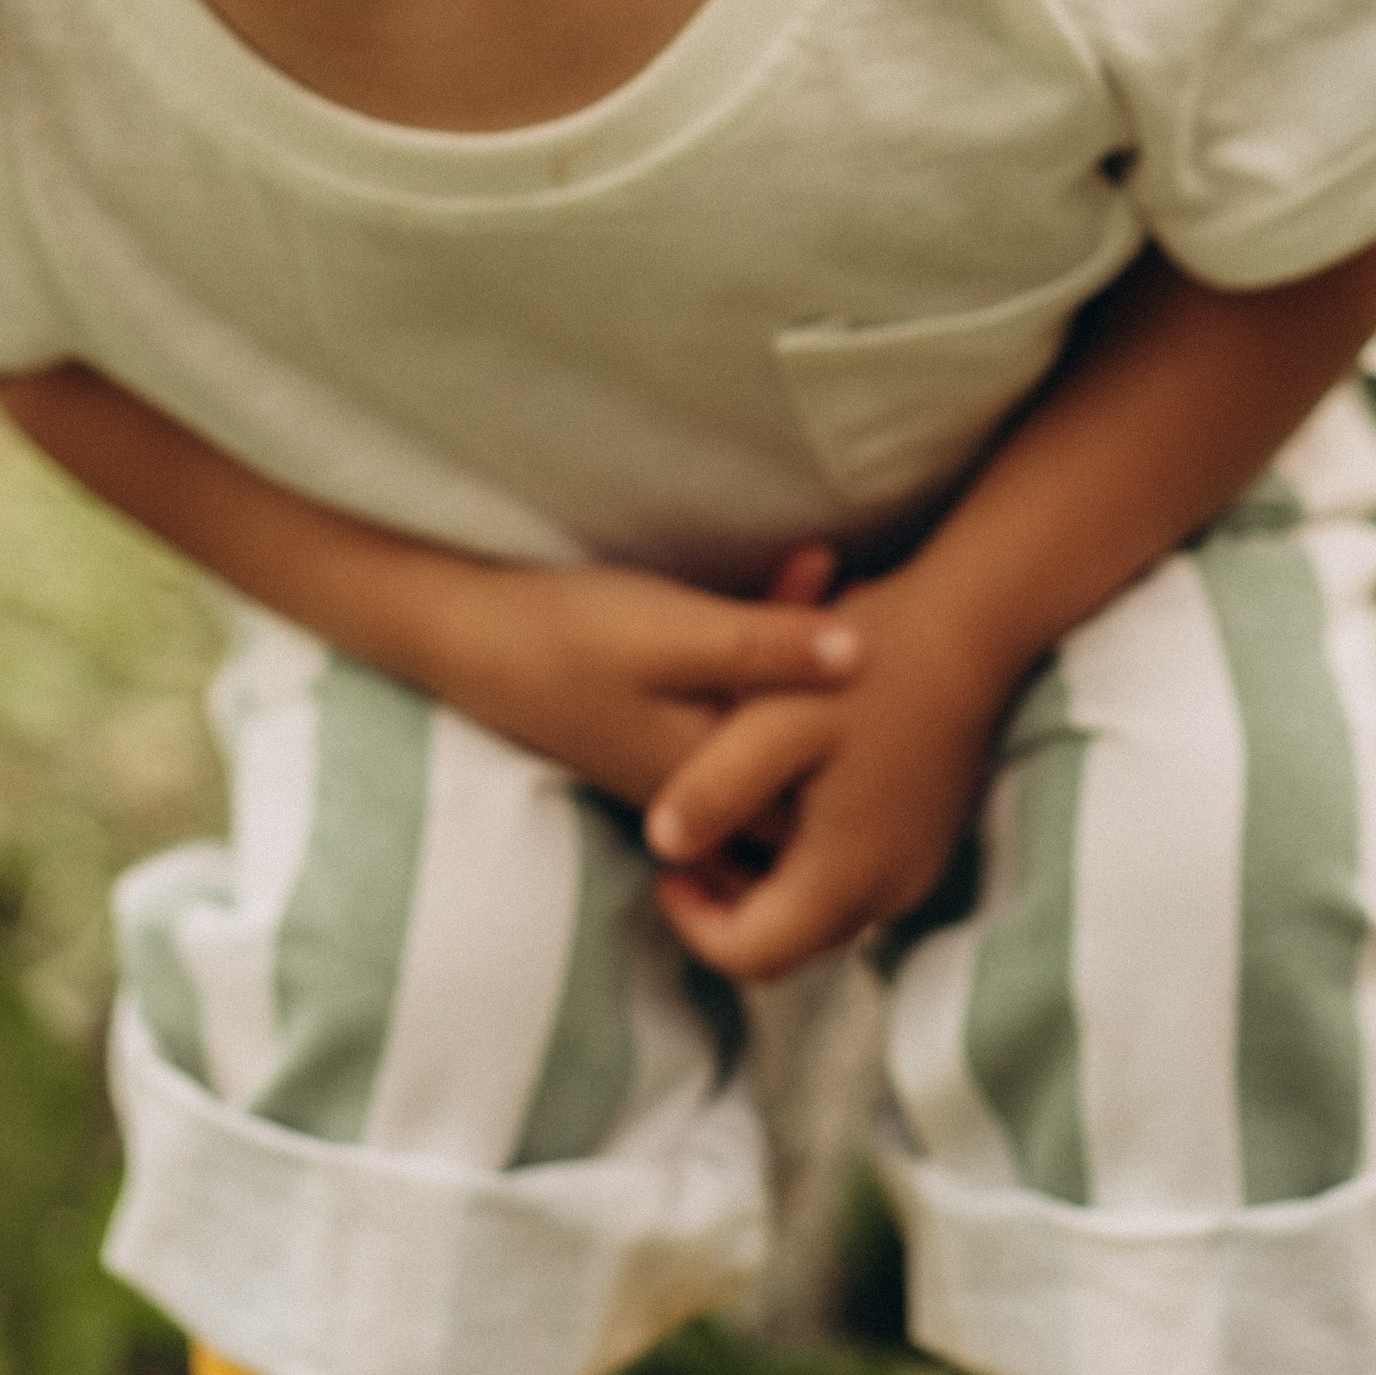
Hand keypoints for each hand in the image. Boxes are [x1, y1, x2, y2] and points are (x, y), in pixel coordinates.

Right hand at [425, 541, 859, 812]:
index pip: (821, 790)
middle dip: (849, 691)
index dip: (874, 728)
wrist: (469, 632)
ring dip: (810, 662)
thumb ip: (766, 647)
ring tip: (851, 584)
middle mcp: (703, 784)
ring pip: (772, 724)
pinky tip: (796, 585)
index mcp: (717, 778)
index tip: (906, 642)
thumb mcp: (677, 634)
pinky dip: (772, 653)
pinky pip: (739, 699)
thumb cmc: (571, 635)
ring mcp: (677, 754)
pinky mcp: (657, 719)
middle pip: (803, 758)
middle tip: (891, 607)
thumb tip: (864, 656)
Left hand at [641, 574, 1013, 979]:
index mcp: (846, 876)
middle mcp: (890, 892)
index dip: (692, 925)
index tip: (663, 871)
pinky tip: (781, 796)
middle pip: (787, 944)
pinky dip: (803, 861)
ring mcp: (915, 869)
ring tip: (726, 811)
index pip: (753, 955)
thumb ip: (714, 788)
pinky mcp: (924, 841)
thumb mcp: (771, 720)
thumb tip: (663, 847)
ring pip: (817, 914)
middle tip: (690, 837)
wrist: (967, 629)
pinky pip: (850, 879)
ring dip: (763, 883)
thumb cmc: (865, 668)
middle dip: (725, 905)